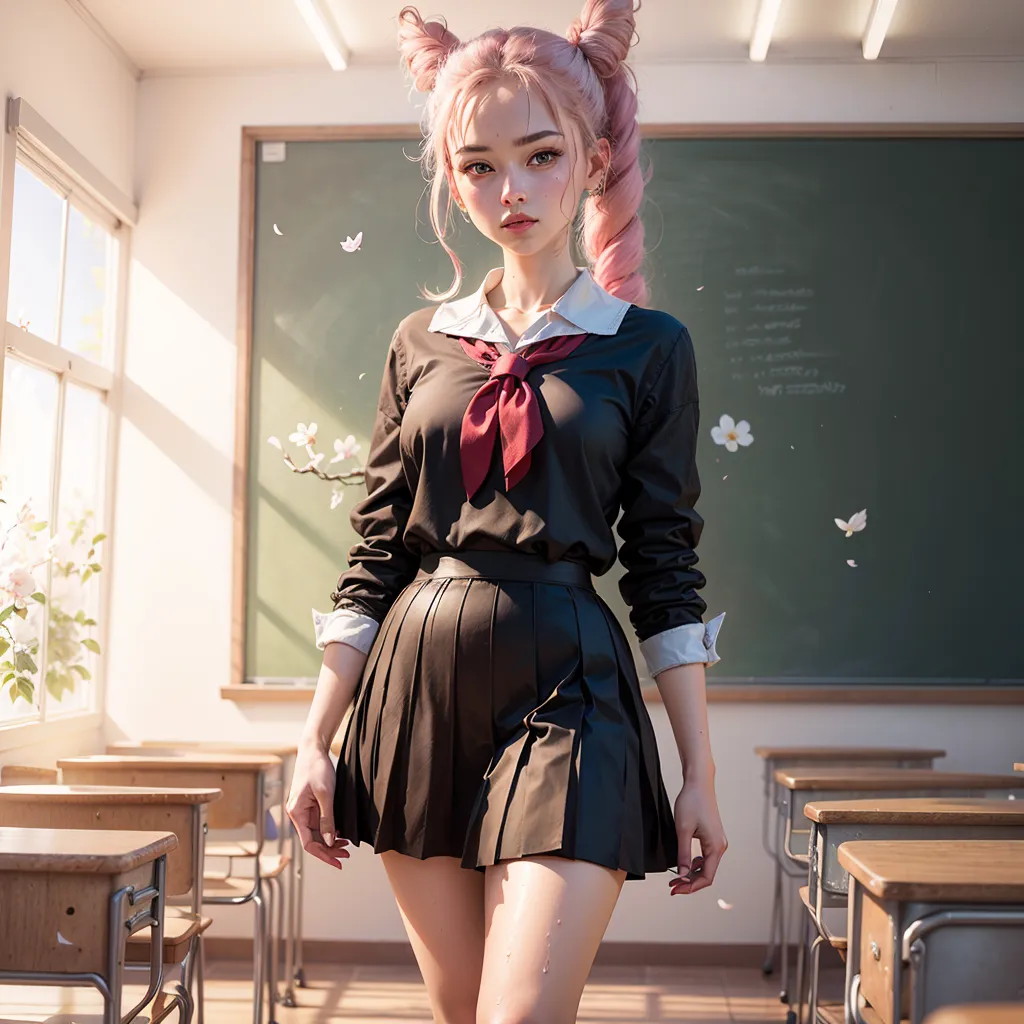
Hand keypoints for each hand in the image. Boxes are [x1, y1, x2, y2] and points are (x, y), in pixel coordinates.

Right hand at [286, 743, 350, 869]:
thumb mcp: (326, 794)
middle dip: (329, 849)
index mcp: (296, 813)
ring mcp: (303, 809)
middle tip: (347, 854)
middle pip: (313, 840)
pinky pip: (319, 822)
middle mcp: (297, 814)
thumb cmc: (317, 768)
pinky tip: (341, 833)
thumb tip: (329, 842)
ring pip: (317, 832)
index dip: (324, 855)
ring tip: (347, 845)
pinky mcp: (310, 804)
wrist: (313, 749)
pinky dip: (330, 829)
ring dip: (330, 841)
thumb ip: (328, 818)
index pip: (309, 843)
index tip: (338, 862)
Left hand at [668, 776, 726, 895]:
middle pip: (707, 874)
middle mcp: (720, 846)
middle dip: (690, 882)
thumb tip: (681, 875)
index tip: (675, 889)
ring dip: (691, 874)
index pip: (707, 877)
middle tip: (672, 886)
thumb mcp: (683, 830)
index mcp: (716, 847)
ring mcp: (717, 842)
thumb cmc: (692, 802)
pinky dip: (695, 864)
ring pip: (706, 866)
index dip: (691, 887)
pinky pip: (705, 857)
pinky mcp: (712, 837)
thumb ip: (682, 854)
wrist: (699, 783)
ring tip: (675, 878)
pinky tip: (684, 865)